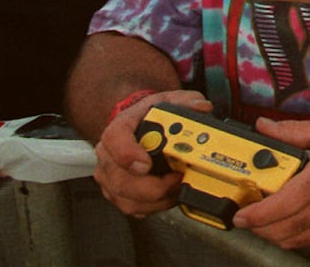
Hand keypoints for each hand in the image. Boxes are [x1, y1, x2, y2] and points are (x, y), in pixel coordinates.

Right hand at [93, 89, 213, 217]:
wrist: (140, 125)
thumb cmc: (151, 115)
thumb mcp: (170, 101)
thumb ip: (187, 101)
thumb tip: (201, 108)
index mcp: (120, 128)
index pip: (114, 140)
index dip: (128, 155)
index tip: (146, 164)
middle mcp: (108, 154)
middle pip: (121, 181)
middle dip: (155, 187)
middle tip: (178, 179)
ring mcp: (110, 176)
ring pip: (127, 200)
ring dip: (157, 200)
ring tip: (177, 188)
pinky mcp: (116, 193)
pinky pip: (133, 208)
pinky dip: (155, 206)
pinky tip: (169, 194)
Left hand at [233, 118, 309, 248]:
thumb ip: (291, 131)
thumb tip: (264, 127)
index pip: (283, 205)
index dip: (257, 214)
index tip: (241, 214)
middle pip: (284, 229)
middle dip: (259, 227)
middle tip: (248, 217)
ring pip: (295, 240)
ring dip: (274, 234)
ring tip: (266, 221)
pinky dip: (295, 237)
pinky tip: (291, 224)